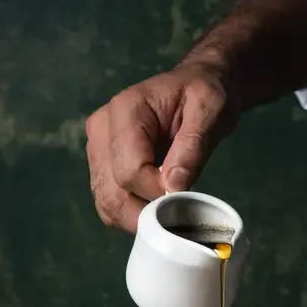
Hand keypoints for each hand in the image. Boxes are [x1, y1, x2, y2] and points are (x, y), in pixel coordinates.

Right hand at [86, 62, 239, 232]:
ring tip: (167, 214)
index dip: (157, 192)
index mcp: (125, 111)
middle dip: (145, 213)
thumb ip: (192, 147)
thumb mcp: (210, 110)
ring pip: (106, 203)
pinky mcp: (102, 166)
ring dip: (136, 218)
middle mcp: (101, 130)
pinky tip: (154, 211)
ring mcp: (97, 149)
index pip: (130, 171)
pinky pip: (108, 203)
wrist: (195, 88)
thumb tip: (173, 187)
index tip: (185, 193)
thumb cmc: (204, 93)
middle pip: (111, 193)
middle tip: (177, 214)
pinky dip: (130, 215)